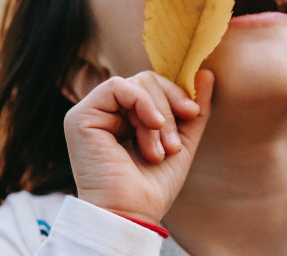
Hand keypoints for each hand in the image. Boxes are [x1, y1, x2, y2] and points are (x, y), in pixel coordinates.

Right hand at [63, 69, 213, 223]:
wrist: (132, 214)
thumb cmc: (153, 186)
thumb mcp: (182, 142)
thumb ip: (194, 109)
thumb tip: (206, 73)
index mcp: (125, 117)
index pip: (153, 86)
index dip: (176, 94)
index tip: (193, 114)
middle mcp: (106, 113)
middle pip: (147, 81)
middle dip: (168, 110)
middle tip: (173, 146)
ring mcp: (92, 113)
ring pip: (137, 84)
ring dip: (157, 117)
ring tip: (159, 151)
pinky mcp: (81, 116)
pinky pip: (117, 86)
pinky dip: (142, 102)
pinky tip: (151, 127)